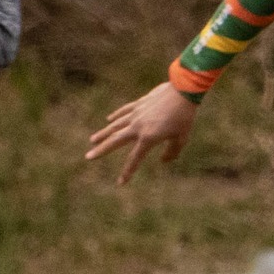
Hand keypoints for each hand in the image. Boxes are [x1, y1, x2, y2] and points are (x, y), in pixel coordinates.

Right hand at [83, 81, 198, 184]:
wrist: (183, 91)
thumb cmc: (184, 116)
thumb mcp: (181, 138)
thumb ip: (172, 152)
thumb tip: (163, 161)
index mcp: (148, 138)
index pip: (135, 159)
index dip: (127, 172)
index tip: (120, 182)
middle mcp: (138, 127)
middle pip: (115, 141)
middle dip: (101, 150)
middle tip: (88, 156)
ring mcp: (137, 114)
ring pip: (115, 125)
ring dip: (103, 133)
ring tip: (92, 140)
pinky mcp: (139, 103)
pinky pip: (124, 111)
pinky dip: (116, 116)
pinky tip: (109, 119)